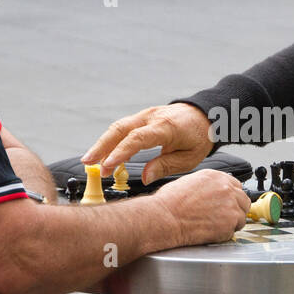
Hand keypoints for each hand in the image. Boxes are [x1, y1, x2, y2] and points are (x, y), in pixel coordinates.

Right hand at [82, 103, 212, 182]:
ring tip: (90, 162)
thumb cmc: (199, 138)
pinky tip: (104, 155)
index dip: (121, 152)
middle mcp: (152, 117)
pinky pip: (123, 128)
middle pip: (120, 129)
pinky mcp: (142, 118)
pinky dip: (111, 140)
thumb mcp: (189, 158)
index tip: (107, 166)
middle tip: (88, 163)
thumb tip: (144, 177)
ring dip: (102, 144)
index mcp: (166, 127)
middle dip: (101, 146)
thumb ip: (165, 166)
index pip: (138, 138)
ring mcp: (145, 115)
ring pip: (118, 127)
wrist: (206, 115)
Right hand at [153, 168, 249, 246]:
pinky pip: (233, 231)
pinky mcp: (229, 223)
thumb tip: (211, 194)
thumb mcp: (189, 182)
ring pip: (241, 217)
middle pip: (243, 201)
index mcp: (216, 177)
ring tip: (213, 226)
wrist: (165, 217)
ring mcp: (230, 206)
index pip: (236, 186)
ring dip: (231, 223)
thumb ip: (207, 187)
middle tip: (222, 217)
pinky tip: (210, 232)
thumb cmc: (169, 202)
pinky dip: (224, 234)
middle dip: (235, 209)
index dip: (231, 197)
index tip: (227, 203)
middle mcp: (226, 189)